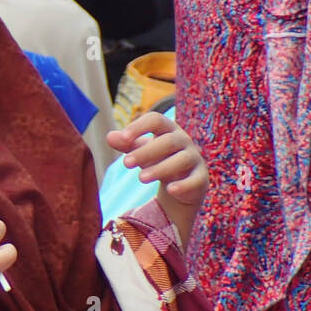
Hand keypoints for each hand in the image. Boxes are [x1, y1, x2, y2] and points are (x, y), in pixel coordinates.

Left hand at [107, 112, 208, 247]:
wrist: (180, 183)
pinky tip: (170, 190)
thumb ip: (126, 143)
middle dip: (146, 152)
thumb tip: (109, 136)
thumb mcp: (140, 151)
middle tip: (126, 163)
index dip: (140, 126)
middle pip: (167, 142)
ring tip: (141, 178)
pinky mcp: (201, 178)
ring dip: (160, 168)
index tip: (123, 137)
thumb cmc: (157, 159)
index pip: (156, 120)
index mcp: (167, 130)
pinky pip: (195, 180)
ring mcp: (194, 159)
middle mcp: (184, 141)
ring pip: (181, 160)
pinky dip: (183, 185)